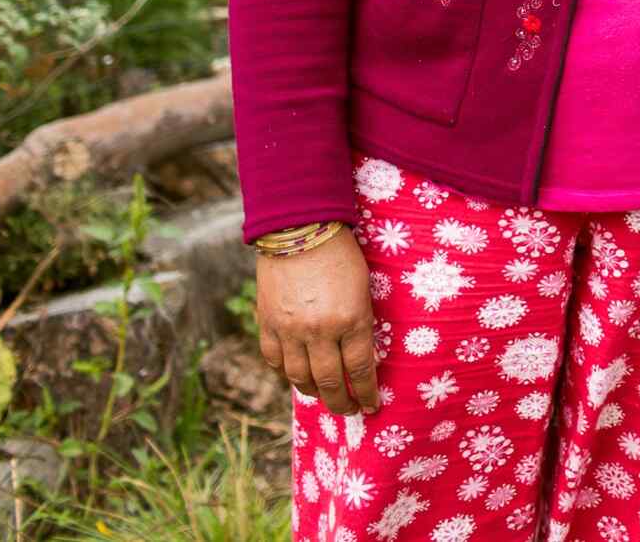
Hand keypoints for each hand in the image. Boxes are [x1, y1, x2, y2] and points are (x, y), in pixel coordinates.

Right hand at [256, 230, 379, 413]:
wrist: (300, 229)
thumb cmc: (341, 255)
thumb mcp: (363, 288)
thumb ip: (360, 322)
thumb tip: (359, 357)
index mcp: (352, 319)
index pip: (361, 369)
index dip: (367, 392)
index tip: (371, 405)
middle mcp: (320, 331)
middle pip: (331, 382)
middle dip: (342, 402)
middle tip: (350, 410)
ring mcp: (290, 330)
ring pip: (300, 378)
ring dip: (314, 392)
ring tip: (324, 396)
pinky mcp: (268, 323)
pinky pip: (276, 360)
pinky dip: (286, 373)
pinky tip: (296, 375)